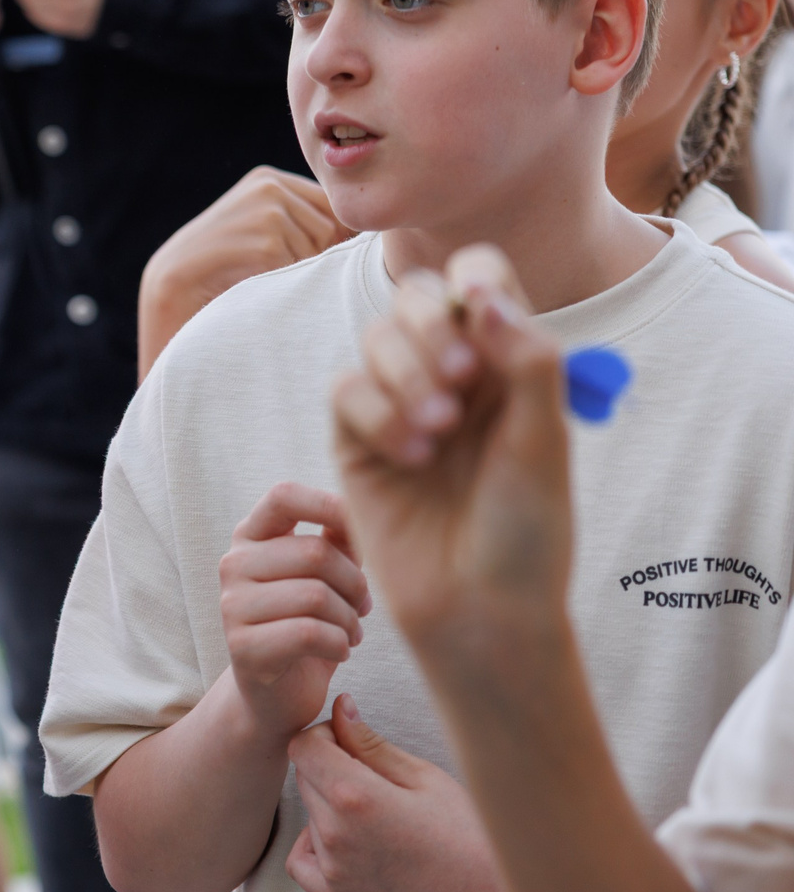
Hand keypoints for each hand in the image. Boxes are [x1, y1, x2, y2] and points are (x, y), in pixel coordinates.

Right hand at [139, 167, 353, 377]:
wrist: (171, 289)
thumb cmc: (222, 267)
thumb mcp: (258, 232)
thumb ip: (297, 222)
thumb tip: (364, 233)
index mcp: (268, 179)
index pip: (329, 207)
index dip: (321, 242)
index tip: (287, 261)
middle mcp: (268, 186)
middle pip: (330, 228)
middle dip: (309, 258)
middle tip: (267, 273)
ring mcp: (266, 210)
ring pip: (319, 249)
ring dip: (294, 273)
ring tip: (256, 277)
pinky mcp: (267, 239)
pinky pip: (302, 267)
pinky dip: (282, 283)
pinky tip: (250, 282)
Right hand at [220, 480, 371, 742]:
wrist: (275, 694)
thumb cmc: (307, 624)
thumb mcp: (323, 577)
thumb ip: (337, 540)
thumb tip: (363, 511)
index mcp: (250, 537)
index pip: (284, 496)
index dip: (328, 504)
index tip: (362, 533)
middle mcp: (233, 564)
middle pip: (315, 553)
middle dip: (356, 584)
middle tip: (362, 609)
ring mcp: (232, 606)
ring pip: (316, 595)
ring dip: (350, 620)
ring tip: (351, 633)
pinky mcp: (242, 647)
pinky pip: (310, 633)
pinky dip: (339, 644)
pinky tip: (340, 651)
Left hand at [287, 694, 517, 891]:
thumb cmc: (472, 834)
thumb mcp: (425, 777)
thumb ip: (371, 742)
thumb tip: (339, 707)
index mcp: (354, 796)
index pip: (303, 746)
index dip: (325, 736)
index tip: (351, 742)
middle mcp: (335, 836)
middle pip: (306, 780)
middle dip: (331, 769)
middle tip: (378, 782)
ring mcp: (335, 873)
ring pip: (310, 818)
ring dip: (330, 809)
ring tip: (382, 820)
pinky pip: (302, 863)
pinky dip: (316, 848)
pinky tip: (352, 845)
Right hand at [331, 246, 572, 655]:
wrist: (480, 610)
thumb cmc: (526, 535)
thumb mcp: (545, 443)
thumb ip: (527, 362)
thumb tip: (482, 297)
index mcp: (509, 365)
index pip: (481, 281)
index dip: (475, 281)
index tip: (483, 314)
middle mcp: (454, 376)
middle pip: (417, 296)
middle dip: (432, 326)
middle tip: (460, 378)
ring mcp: (401, 404)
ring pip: (376, 338)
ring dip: (406, 375)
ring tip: (438, 433)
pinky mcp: (358, 439)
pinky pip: (346, 391)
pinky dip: (376, 414)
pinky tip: (409, 458)